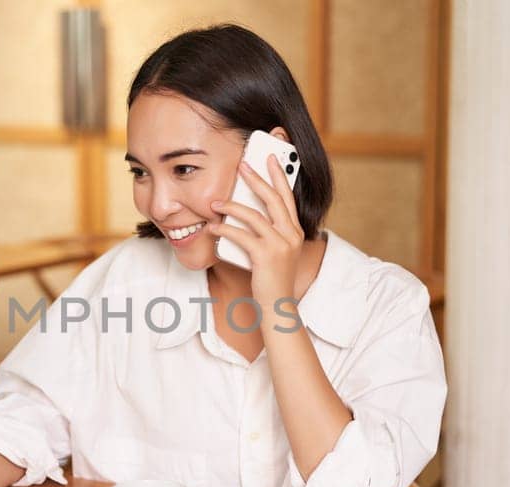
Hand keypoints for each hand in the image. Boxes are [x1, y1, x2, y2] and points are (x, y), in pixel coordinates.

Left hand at [209, 154, 303, 302]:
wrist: (278, 306)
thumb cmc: (272, 278)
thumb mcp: (276, 251)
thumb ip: (268, 232)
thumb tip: (243, 211)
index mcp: (296, 232)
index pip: (288, 197)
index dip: (279, 176)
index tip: (270, 158)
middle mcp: (292, 235)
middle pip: (274, 199)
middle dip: (257, 179)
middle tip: (242, 164)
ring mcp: (280, 245)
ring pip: (255, 216)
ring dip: (232, 206)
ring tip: (215, 203)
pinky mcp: (266, 256)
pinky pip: (242, 235)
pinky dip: (225, 228)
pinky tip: (213, 226)